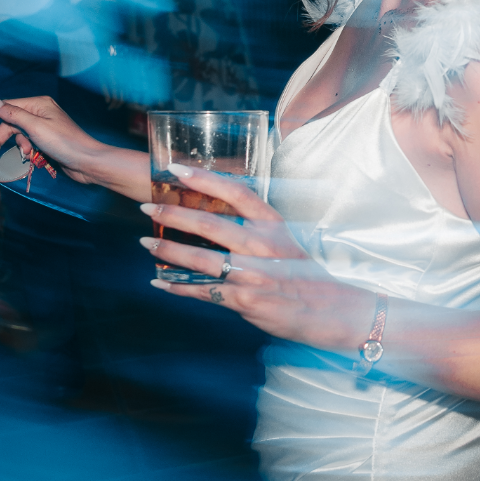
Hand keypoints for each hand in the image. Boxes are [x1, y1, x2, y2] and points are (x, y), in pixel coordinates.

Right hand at [0, 94, 106, 185]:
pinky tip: (32, 157)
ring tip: (24, 156)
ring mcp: (44, 126)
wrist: (87, 163)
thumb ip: (12, 114)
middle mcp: (40, 112)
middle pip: (9, 123)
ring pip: (17, 135)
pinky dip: (26, 150)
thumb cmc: (64, 143)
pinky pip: (27, 142)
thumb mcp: (35, 128)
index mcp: (38, 104)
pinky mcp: (46, 140)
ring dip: (16, 146)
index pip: (5, 106)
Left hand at [142, 166, 368, 350]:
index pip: (237, 193)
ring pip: (200, 259)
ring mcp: (252, 275)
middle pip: (210, 224)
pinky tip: (160, 281)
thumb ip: (257, 232)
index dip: (205, 177)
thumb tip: (222, 221)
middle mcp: (262, 247)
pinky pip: (203, 292)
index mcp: (274, 226)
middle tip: (148, 206)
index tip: (178, 168)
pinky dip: (178, 286)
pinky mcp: (244, 302)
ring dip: (168, 250)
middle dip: (174, 213)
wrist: (332, 312)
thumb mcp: (287, 244)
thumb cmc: (308, 276)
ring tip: (146, 242)